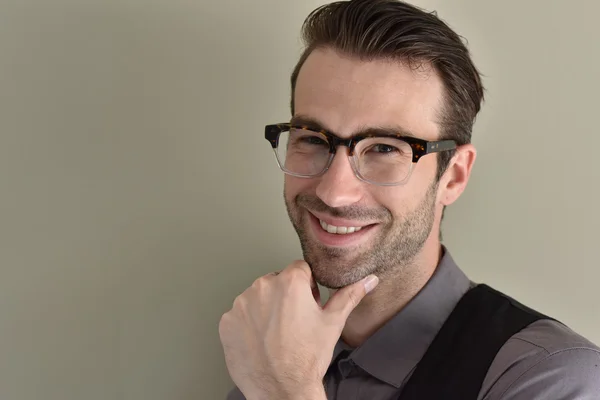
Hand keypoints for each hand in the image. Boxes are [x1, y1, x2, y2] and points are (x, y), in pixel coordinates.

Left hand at [218, 260, 378, 399]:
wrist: (282, 391)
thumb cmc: (308, 358)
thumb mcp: (333, 324)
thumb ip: (349, 296)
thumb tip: (368, 280)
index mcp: (290, 282)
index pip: (299, 269)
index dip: (307, 287)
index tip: (308, 305)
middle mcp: (262, 287)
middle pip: (277, 281)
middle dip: (285, 297)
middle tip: (295, 322)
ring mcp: (241, 304)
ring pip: (257, 297)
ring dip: (266, 309)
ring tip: (278, 334)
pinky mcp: (227, 322)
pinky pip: (240, 315)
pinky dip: (248, 324)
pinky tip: (261, 341)